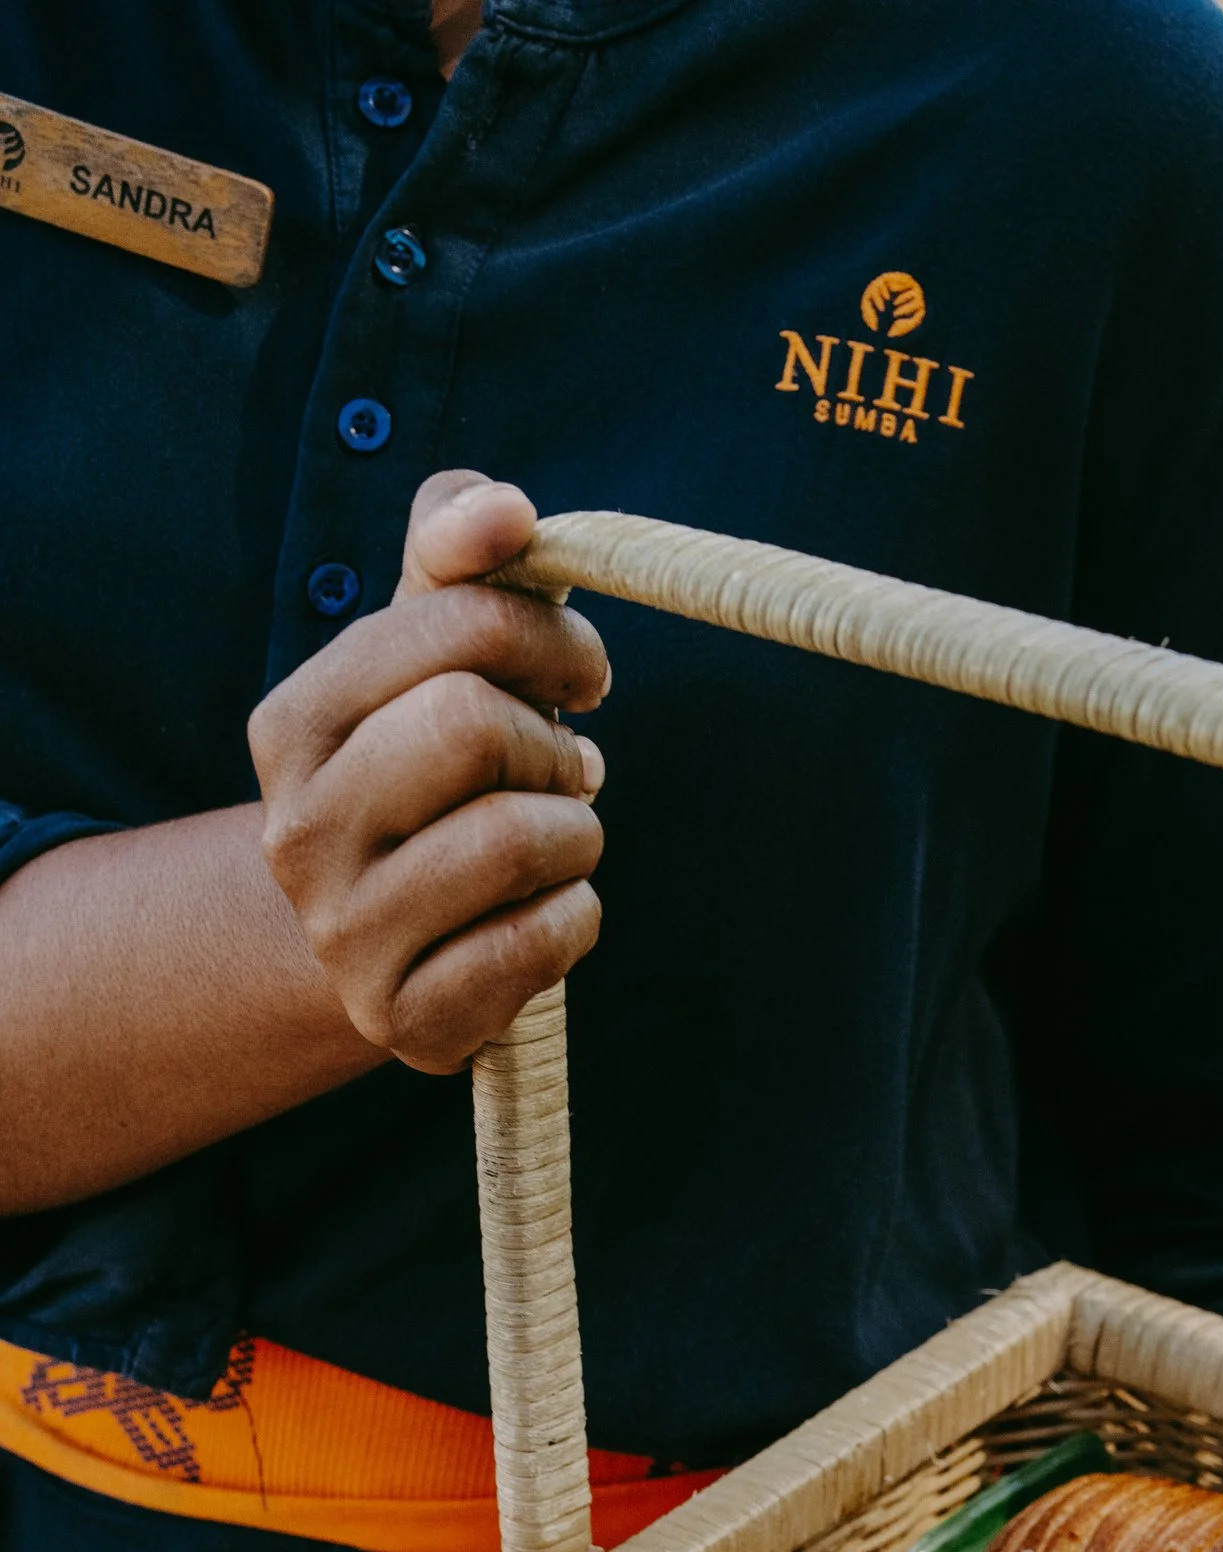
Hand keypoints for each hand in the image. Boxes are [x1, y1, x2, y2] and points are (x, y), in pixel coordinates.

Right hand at [248, 473, 609, 1073]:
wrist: (377, 940)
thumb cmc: (429, 772)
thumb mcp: (427, 651)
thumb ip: (457, 553)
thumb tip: (505, 512)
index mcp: (293, 724)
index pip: (454, 630)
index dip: (551, 638)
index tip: (582, 673)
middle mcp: (297, 831)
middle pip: (475, 727)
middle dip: (554, 743)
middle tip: (566, 770)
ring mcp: (343, 936)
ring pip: (520, 839)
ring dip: (576, 834)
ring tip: (555, 842)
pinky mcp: (405, 1020)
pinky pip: (540, 943)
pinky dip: (576, 919)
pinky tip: (549, 911)